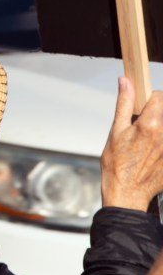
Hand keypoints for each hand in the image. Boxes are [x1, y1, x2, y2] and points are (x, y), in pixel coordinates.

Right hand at [101, 76, 162, 210]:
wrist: (126, 193)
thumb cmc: (117, 163)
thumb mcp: (115, 130)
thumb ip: (124, 103)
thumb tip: (125, 81)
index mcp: (150, 124)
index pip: (159, 97)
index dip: (149, 98)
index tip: (141, 107)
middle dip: (156, 113)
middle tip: (143, 126)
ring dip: (159, 128)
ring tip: (148, 141)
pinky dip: (160, 144)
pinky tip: (152, 154)